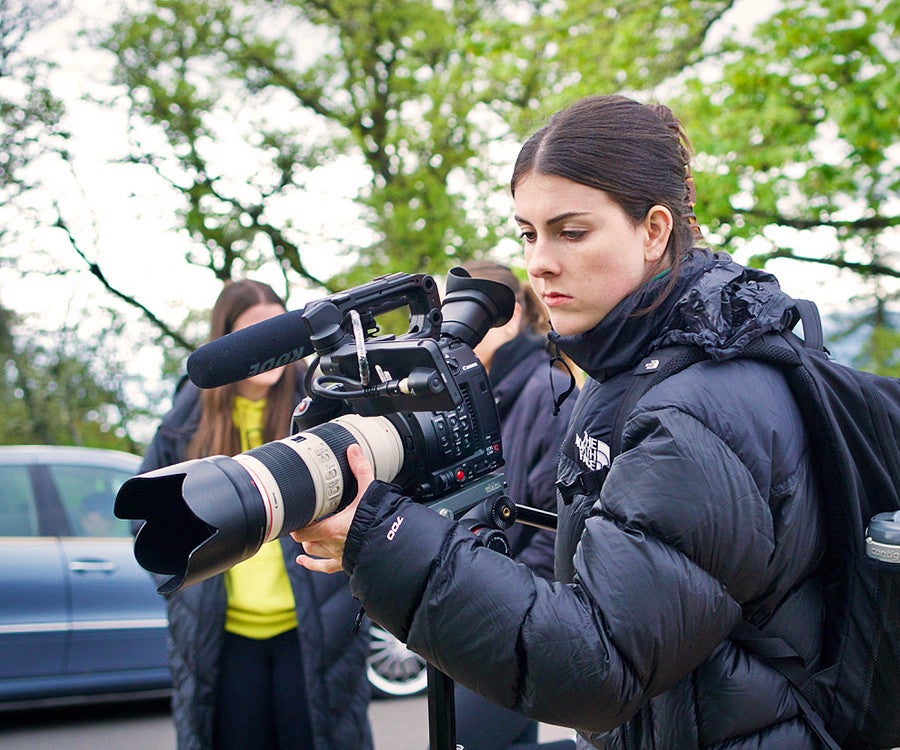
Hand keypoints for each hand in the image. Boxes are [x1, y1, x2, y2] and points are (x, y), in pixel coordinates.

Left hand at [291, 443, 374, 573]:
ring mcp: (337, 555)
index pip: (301, 528)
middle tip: (301, 519)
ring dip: (308, 542)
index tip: (293, 513)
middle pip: (305, 539)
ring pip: (313, 551)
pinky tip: (304, 562)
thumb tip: (354, 450)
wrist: (393, 547)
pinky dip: (312, 565)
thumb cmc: (379, 522)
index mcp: (330, 528)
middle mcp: (330, 544)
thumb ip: (361, 469)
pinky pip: (324, 567)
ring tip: (304, 535)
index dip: (295, 521)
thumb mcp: (369, 491)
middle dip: (302, 530)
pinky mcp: (345, 563)